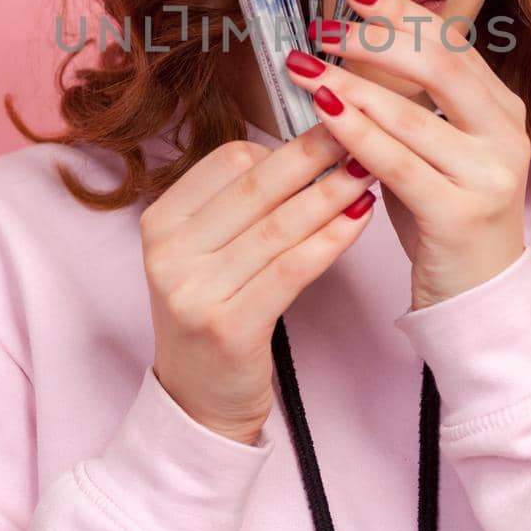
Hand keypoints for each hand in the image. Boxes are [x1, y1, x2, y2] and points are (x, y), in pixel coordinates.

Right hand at [140, 123, 376, 444]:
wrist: (199, 402)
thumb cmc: (216, 313)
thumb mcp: (206, 253)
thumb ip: (239, 205)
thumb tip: (304, 145)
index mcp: (160, 222)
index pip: (228, 162)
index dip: (282, 144)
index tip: (329, 132)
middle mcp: (167, 253)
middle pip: (255, 188)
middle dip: (314, 155)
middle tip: (360, 128)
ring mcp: (192, 292)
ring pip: (278, 227)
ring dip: (331, 194)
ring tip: (371, 171)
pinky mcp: (228, 327)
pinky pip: (291, 269)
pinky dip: (330, 240)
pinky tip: (360, 219)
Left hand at [284, 0, 529, 311]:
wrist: (479, 294)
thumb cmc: (444, 212)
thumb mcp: (436, 146)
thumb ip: (412, 99)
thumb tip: (353, 42)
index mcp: (501, 106)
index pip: (451, 41)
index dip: (401, 12)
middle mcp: (505, 133)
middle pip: (441, 63)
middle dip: (379, 37)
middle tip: (324, 26)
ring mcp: (489, 174)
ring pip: (412, 114)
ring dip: (351, 84)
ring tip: (304, 65)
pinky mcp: (461, 213)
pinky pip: (399, 163)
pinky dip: (357, 132)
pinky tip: (322, 110)